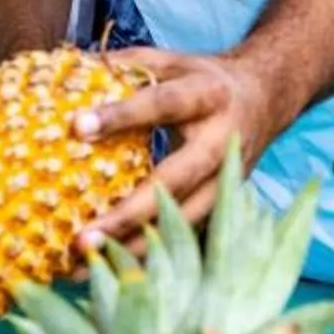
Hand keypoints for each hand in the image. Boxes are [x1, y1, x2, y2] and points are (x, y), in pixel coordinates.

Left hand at [72, 47, 291, 253]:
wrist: (265, 97)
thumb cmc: (201, 79)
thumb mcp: (170, 62)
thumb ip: (125, 66)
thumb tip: (68, 70)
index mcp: (206, 95)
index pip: (161, 104)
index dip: (120, 115)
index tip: (77, 127)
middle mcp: (220, 141)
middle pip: (175, 182)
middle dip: (129, 213)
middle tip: (82, 237)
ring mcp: (227, 179)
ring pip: (184, 221)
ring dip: (136, 247)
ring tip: (87, 265)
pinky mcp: (226, 203)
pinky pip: (187, 235)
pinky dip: (150, 254)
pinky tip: (111, 271)